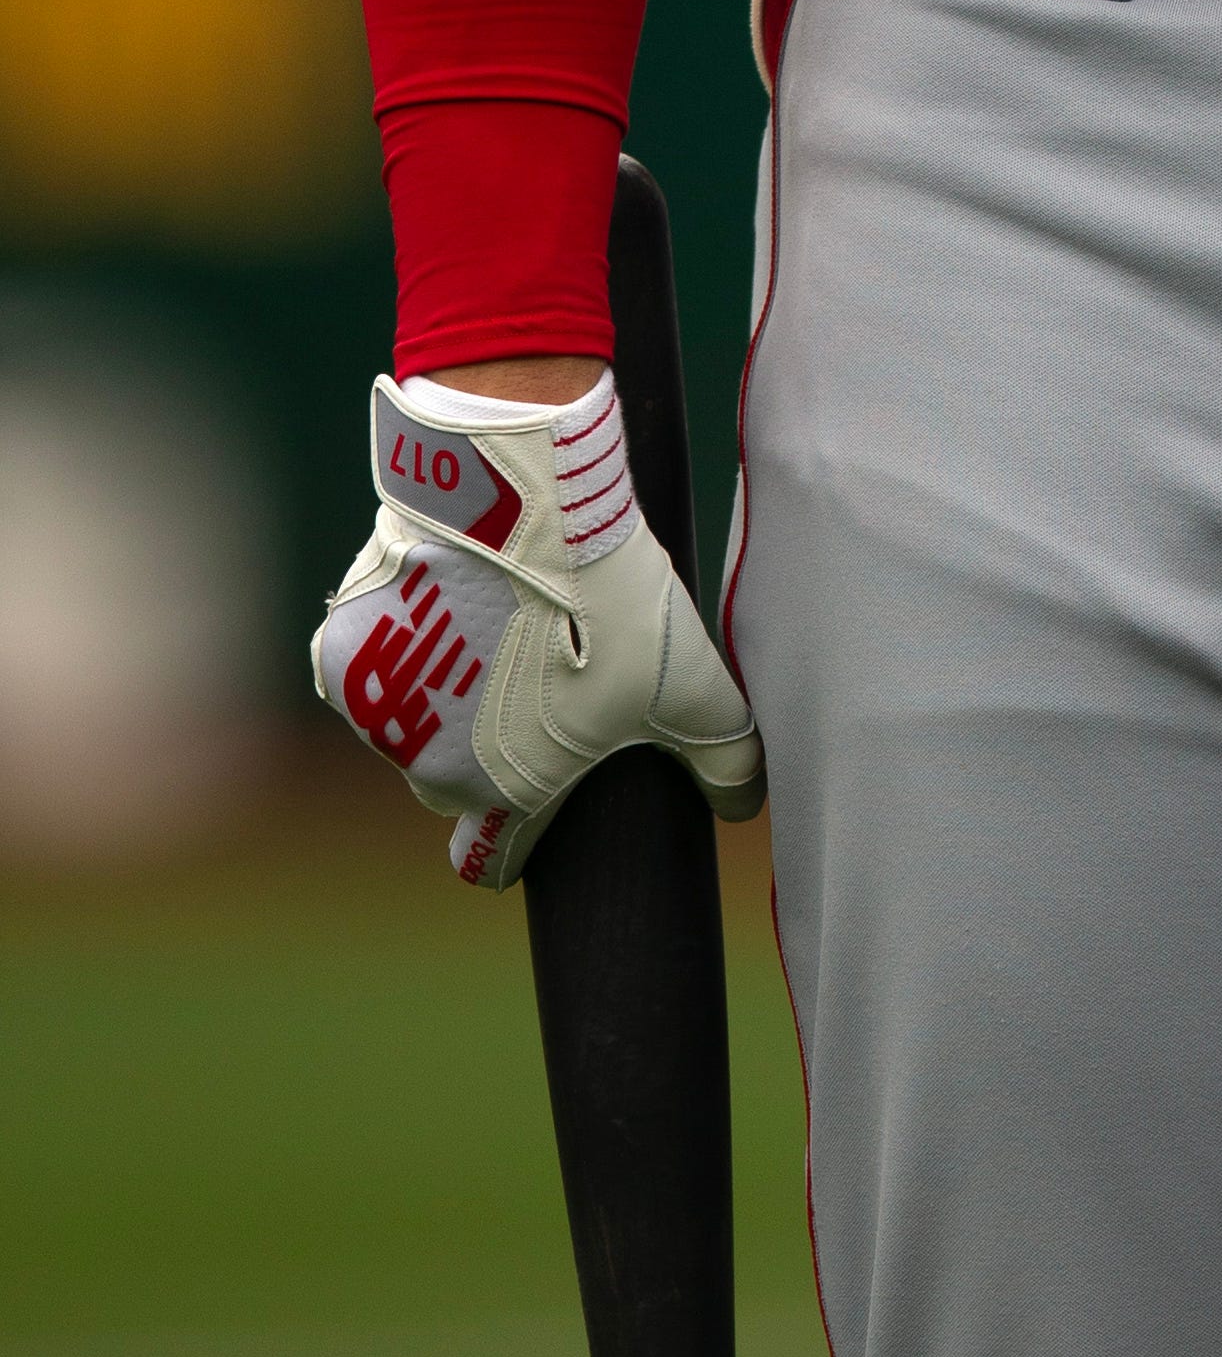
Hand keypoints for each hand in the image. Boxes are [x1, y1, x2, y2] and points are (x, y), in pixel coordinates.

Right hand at [312, 367, 762, 890]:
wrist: (518, 498)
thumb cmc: (604, 600)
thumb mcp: (687, 683)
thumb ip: (720, 755)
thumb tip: (744, 801)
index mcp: (505, 796)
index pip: (494, 859)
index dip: (519, 837)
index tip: (539, 795)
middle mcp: (427, 769)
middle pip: (452, 780)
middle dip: (483, 745)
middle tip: (532, 673)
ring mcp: (376, 708)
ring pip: (409, 715)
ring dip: (439, 685)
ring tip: (493, 618)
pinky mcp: (342, 646)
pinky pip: (371, 661)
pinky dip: (400, 636)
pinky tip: (444, 594)